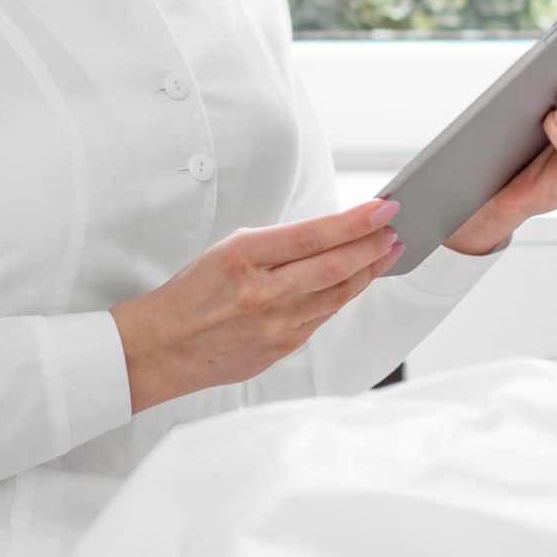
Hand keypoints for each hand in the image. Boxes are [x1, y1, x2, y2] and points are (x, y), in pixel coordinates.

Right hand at [110, 197, 406, 411]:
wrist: (162, 348)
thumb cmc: (192, 293)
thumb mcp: (226, 251)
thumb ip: (277, 246)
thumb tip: (329, 234)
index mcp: (244, 257)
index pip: (315, 234)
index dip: (356, 220)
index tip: (383, 207)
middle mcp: (263, 292)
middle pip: (336, 266)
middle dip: (373, 244)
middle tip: (394, 228)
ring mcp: (275, 326)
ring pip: (337, 294)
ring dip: (368, 271)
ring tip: (387, 251)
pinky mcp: (282, 349)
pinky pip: (323, 317)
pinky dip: (343, 295)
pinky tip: (356, 280)